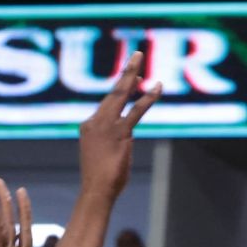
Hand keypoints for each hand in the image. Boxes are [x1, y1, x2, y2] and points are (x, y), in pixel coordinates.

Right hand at [78, 50, 161, 198]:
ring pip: (121, 94)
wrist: (96, 190)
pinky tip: (157, 87)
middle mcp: (95, 121)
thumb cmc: (100, 179)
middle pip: (113, 92)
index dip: (123, 90)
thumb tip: (126, 139)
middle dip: (126, 73)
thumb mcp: (101, 155)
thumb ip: (112, 141)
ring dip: (132, 74)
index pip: (108, 104)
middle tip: (137, 56)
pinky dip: (148, 98)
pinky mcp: (120, 132)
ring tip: (140, 57)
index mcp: (89, 125)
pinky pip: (136, 110)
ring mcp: (107, 125)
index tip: (133, 79)